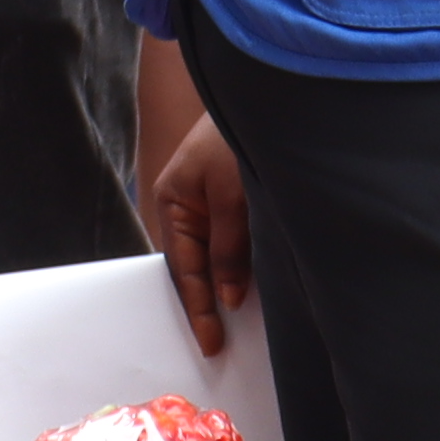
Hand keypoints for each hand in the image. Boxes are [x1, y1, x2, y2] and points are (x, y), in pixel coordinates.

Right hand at [135, 35, 250, 358]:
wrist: (266, 94)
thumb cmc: (240, 138)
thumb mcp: (235, 195)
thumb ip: (229, 247)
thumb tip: (229, 297)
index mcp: (173, 203)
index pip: (184, 270)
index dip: (199, 308)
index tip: (211, 343)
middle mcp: (185, 207)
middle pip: (195, 267)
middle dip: (209, 303)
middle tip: (222, 346)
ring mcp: (207, 204)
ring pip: (214, 257)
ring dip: (228, 285)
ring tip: (240, 326)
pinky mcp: (230, 201)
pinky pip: (231, 243)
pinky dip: (241, 265)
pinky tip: (254, 287)